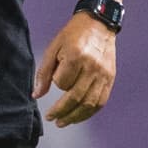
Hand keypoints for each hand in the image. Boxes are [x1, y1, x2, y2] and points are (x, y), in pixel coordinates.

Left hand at [33, 13, 117, 127]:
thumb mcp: (53, 48)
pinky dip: (89, 112)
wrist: (98, 24)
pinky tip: (79, 116)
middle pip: (77, 98)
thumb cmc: (71, 36)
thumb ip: (44, 73)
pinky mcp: (111, 79)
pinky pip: (101, 101)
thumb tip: (36, 96)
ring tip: (63, 122)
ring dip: (76, 117)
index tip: (53, 81)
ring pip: (90, 104)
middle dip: (62, 112)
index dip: (56, 84)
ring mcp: (104, 75)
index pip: (62, 83)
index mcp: (77, 57)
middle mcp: (93, 68)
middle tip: (52, 119)